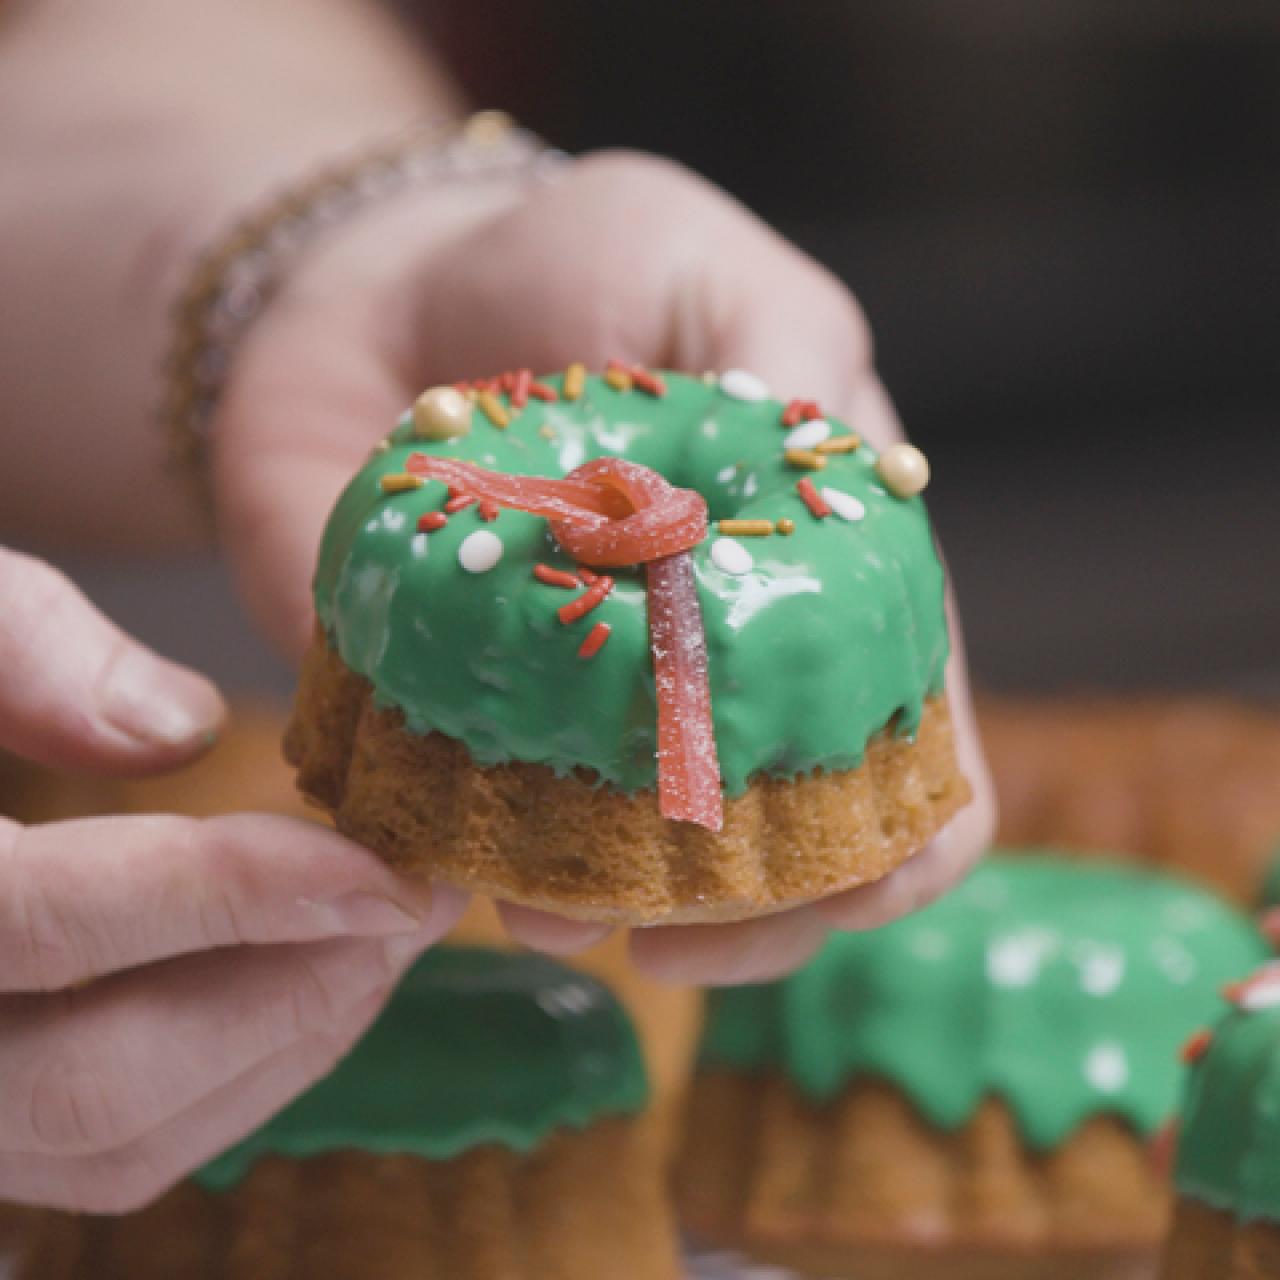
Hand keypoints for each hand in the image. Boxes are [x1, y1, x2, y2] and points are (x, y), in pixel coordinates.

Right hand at [0, 549, 465, 1211]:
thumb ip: (20, 649)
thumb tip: (183, 733)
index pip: (41, 924)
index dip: (229, 899)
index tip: (382, 869)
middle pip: (101, 1079)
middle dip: (296, 989)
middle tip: (423, 898)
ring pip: (119, 1139)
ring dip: (288, 1042)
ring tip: (393, 932)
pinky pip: (114, 1150)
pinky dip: (240, 1079)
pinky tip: (318, 980)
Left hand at [215, 151, 994, 985]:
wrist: (390, 282)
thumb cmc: (576, 264)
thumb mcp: (701, 270)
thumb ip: (786, 357)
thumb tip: (851, 461)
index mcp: (811, 588)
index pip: (902, 754)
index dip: (897, 848)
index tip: (839, 890)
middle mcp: (711, 675)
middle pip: (772, 856)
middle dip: (737, 922)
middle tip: (656, 928)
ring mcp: (578, 709)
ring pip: (615, 872)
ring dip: (589, 912)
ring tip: (529, 909)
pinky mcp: (446, 711)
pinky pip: (458, 823)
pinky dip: (458, 864)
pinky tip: (438, 864)